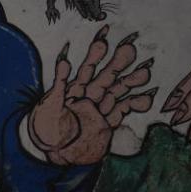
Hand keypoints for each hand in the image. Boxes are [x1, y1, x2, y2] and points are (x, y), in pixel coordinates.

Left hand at [29, 25, 156, 165]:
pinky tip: (146, 99)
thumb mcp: (48, 106)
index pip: (87, 69)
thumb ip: (59, 85)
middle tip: (131, 48)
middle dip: (118, 64)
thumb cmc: (44, 129)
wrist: (49, 153)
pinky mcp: (105, 125)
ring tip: (146, 73)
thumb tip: (64, 60)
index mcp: (73, 91)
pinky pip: (121, 113)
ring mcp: (98, 111)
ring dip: (130, 83)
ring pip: (117, 93)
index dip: (96, 53)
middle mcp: (87, 98)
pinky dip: (133, 106)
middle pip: (106, 78)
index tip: (106, 37)